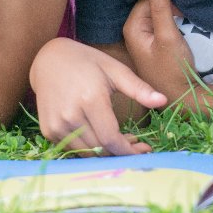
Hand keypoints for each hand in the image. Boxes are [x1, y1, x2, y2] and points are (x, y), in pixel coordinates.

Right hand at [31, 38, 166, 155]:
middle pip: (101, 149)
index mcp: (90, 99)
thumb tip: (163, 101)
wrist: (49, 60)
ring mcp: (56, 125)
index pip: (111, 138)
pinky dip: (90, 148)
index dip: (129, 150)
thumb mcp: (115, 70)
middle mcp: (70, 115)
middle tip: (137, 144)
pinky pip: (73, 149)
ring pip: (87, 153)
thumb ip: (139, 88)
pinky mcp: (48, 130)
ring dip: (107, 152)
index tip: (145, 149)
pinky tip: (101, 137)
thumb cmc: (87, 63)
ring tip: (121, 139)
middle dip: (122, 152)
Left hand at [123, 0, 194, 96]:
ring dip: (172, 13)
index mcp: (132, 28)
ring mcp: (144, 40)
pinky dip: (172, 22)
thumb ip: (161, 9)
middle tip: (186, 9)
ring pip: (158, 16)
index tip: (183, 4)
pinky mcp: (154, 46)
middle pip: (151, 6)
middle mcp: (134, 32)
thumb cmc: (173, 68)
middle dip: (168, 4)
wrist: (182, 97)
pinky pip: (162, 26)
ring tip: (187, 15)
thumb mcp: (168, 37)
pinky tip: (183, 25)